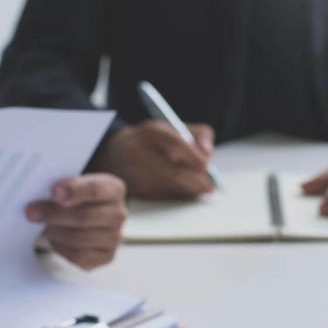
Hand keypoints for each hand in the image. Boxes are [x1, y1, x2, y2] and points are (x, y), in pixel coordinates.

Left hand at [25, 174, 126, 269]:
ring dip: (55, 232)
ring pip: (79, 239)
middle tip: (31, 212)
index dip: (74, 190)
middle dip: (54, 214)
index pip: (96, 189)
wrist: (80, 216)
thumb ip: (63, 187)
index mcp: (113, 190)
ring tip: (44, 227)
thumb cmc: (73, 198)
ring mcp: (115, 238)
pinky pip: (79, 257)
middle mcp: (119, 214)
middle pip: (85, 217)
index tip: (53, 192)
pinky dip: (62, 249)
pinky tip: (56, 240)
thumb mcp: (70, 184)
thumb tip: (51, 196)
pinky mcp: (106, 257)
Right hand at [90, 119, 214, 198]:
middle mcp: (139, 153)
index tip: (207, 164)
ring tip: (199, 186)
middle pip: (174, 173)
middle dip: (197, 181)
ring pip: (171, 189)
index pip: (175, 143)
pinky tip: (182, 190)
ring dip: (190, 190)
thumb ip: (200, 135)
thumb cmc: (155, 142)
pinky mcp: (137, 193)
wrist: (117, 156)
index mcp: (151, 133)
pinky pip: (165, 198)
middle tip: (210, 184)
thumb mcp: (175, 128)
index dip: (194, 156)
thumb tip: (208, 153)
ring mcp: (135, 175)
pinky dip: (178, 196)